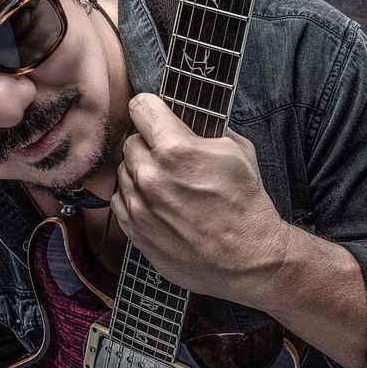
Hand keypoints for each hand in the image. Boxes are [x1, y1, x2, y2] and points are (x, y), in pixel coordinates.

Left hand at [110, 92, 292, 306]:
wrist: (248, 259)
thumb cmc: (246, 204)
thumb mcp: (238, 151)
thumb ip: (206, 130)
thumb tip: (189, 121)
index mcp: (175, 149)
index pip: (141, 107)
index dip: (150, 108)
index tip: (153, 114)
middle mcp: (150, 175)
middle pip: (131, 142)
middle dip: (148, 144)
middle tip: (168, 157)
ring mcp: (139, 205)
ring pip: (123, 172)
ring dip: (139, 173)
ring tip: (165, 184)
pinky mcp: (135, 231)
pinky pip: (119, 201)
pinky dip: (133, 198)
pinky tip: (155, 203)